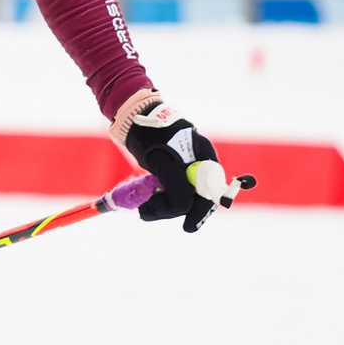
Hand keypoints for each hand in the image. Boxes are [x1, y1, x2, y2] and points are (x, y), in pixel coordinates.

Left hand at [120, 100, 230, 232]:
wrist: (133, 117)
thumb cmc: (149, 132)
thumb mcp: (161, 158)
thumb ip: (176, 183)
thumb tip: (184, 208)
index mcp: (204, 155)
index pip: (210, 190)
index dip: (200, 211)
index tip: (187, 228)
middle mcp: (199, 163)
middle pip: (195, 197)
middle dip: (172, 209)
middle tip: (148, 213)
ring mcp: (186, 168)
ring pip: (181, 198)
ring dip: (162, 207)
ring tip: (142, 208)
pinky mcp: (174, 173)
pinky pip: (171, 193)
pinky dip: (159, 200)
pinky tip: (146, 203)